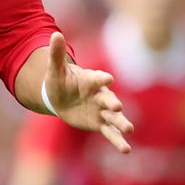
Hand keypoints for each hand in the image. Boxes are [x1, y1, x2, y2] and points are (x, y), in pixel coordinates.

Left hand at [43, 32, 133, 152]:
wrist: (61, 98)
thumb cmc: (60, 81)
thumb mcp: (55, 69)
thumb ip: (57, 54)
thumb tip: (54, 34)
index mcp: (90, 80)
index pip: (96, 78)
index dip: (101, 78)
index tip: (107, 78)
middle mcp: (99, 95)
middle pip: (108, 99)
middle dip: (113, 103)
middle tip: (117, 107)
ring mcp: (101, 111)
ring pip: (114, 118)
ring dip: (121, 123)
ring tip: (129, 129)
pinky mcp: (100, 124)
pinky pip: (110, 133)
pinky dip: (118, 141)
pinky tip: (126, 150)